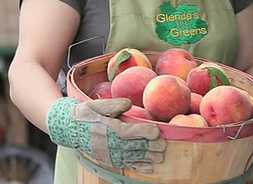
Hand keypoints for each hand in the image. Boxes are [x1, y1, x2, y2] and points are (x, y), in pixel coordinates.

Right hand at [46, 97, 165, 172]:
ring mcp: (110, 153)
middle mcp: (110, 143)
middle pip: (134, 146)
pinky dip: (138, 166)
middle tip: (164, 145)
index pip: (129, 132)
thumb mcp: (96, 105)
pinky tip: (150, 168)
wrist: (68, 128)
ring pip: (132, 156)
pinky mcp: (109, 159)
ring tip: (161, 156)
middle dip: (150, 146)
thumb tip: (127, 104)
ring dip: (148, 157)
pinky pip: (126, 164)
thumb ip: (112, 105)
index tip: (157, 131)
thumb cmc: (85, 114)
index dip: (144, 132)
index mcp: (108, 129)